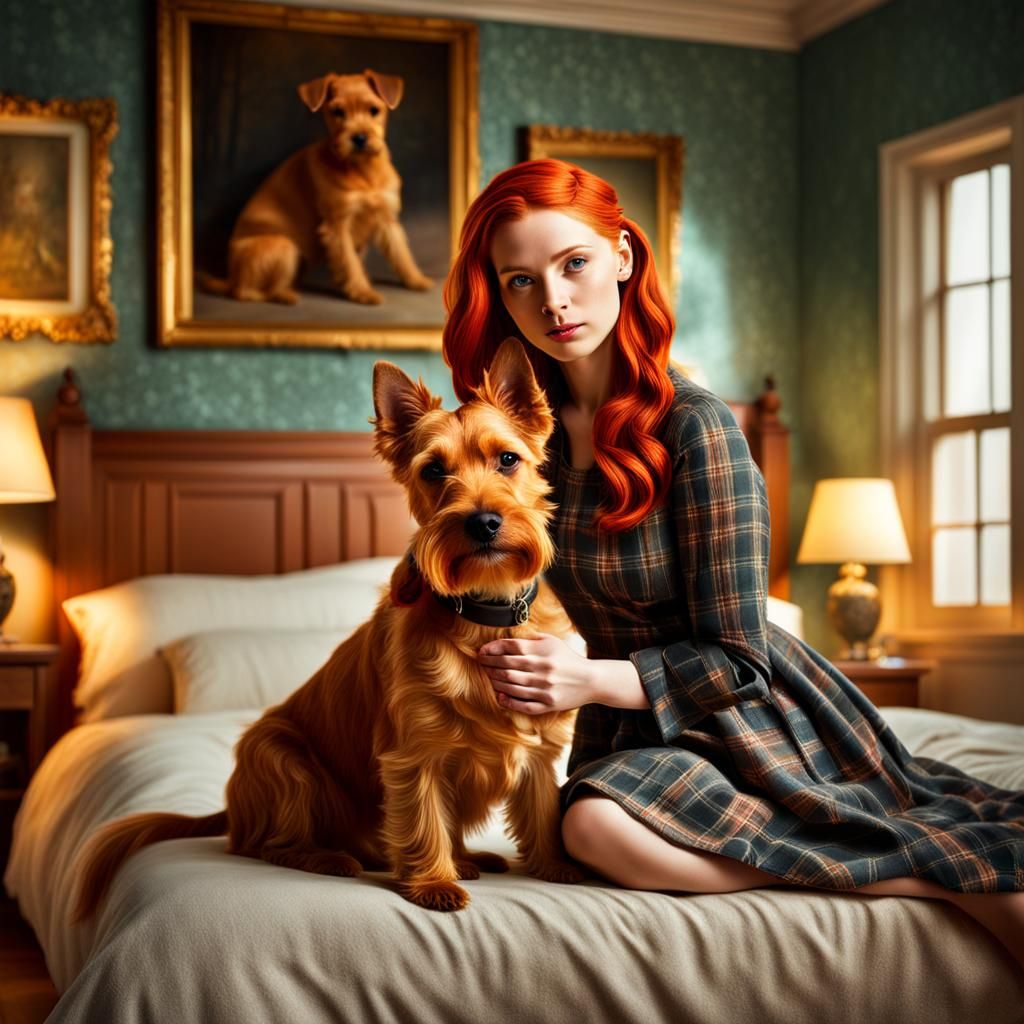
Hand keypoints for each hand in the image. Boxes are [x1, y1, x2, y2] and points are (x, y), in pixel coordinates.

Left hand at [477, 633, 594, 714]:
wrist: (591, 680)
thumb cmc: (568, 659)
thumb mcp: (552, 642)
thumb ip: (531, 639)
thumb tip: (507, 641)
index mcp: (543, 651)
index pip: (512, 647)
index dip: (493, 649)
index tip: (482, 651)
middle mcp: (543, 669)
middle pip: (508, 666)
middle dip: (490, 664)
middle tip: (481, 663)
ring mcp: (545, 688)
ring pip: (512, 685)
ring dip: (496, 681)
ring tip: (488, 677)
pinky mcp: (548, 704)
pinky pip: (523, 704)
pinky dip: (509, 701)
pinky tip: (500, 696)